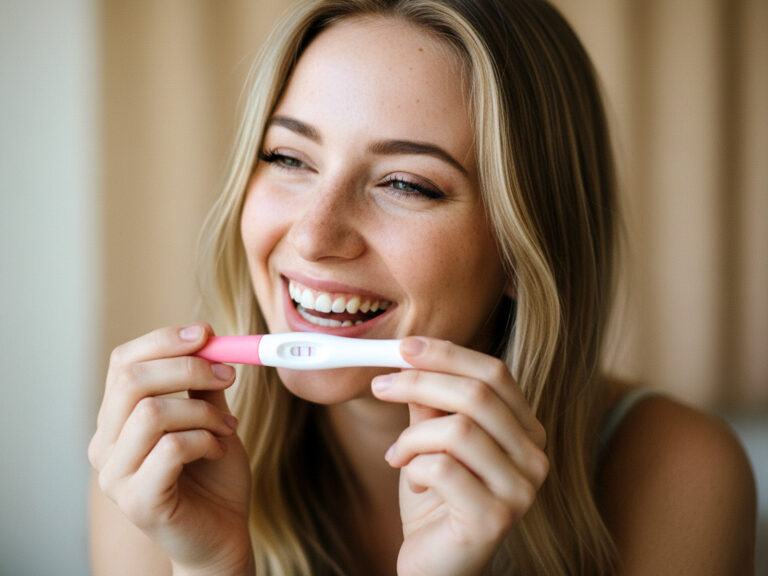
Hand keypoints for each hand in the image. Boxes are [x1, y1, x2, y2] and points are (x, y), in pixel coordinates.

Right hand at [88, 323, 252, 575]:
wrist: (223, 534)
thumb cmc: (214, 474)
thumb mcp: (209, 417)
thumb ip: (201, 385)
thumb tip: (207, 340)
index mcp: (117, 419)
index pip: (123, 362)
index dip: (164, 339)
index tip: (207, 333)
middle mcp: (106, 445)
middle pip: (131, 380)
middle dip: (187, 367)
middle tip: (228, 376)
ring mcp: (116, 476)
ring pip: (152, 412)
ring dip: (202, 412)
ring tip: (226, 428)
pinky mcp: (138, 501)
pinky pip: (172, 448)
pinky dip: (205, 440)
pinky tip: (218, 450)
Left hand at [372, 337, 547, 575]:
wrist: (435, 562)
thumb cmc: (435, 498)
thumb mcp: (430, 439)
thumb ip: (429, 402)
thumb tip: (410, 359)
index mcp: (524, 429)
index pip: (494, 373)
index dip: (447, 353)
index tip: (404, 346)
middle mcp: (533, 456)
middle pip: (477, 395)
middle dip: (420, 382)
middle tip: (379, 385)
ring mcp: (521, 489)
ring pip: (458, 431)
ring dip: (412, 438)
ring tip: (397, 455)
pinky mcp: (496, 518)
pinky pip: (443, 469)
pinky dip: (414, 469)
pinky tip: (413, 481)